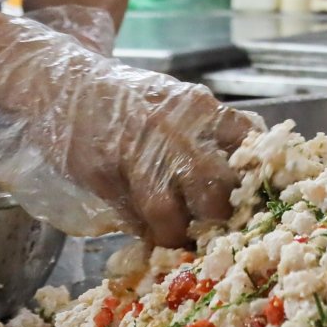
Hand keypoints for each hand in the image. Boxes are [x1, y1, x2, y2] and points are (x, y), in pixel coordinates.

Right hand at [0, 13, 262, 246]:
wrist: (65, 84)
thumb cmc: (128, 101)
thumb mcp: (177, 103)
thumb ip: (209, 133)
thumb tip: (244, 177)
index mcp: (201, 109)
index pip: (249, 145)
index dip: (258, 179)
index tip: (260, 201)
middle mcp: (177, 130)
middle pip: (218, 187)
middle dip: (223, 217)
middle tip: (224, 233)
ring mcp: (139, 152)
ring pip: (173, 211)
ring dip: (180, 235)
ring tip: (184, 243)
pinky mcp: (106, 172)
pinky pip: (134, 216)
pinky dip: (146, 233)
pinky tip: (151, 236)